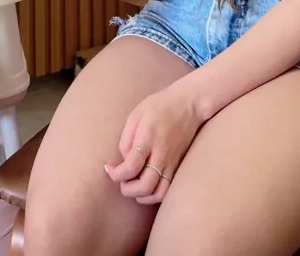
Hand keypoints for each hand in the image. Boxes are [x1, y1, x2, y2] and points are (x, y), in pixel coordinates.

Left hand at [105, 84, 202, 204]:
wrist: (189, 104)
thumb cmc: (159, 106)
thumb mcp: (136, 114)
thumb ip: (126, 138)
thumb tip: (123, 160)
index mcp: (148, 138)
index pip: (131, 167)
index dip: (116, 174)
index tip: (110, 168)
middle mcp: (161, 154)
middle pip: (145, 186)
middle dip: (127, 189)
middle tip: (121, 180)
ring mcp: (172, 162)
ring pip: (158, 194)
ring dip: (142, 195)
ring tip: (133, 185)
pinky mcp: (179, 166)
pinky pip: (168, 189)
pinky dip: (155, 194)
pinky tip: (147, 185)